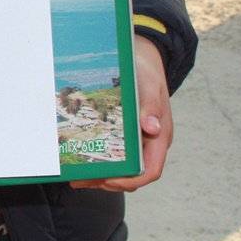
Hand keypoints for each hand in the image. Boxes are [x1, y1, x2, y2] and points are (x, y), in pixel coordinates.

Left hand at [71, 36, 171, 191]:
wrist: (143, 59)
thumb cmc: (147, 72)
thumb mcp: (148, 84)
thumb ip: (151, 106)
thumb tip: (152, 128)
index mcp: (160, 137)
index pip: (151, 170)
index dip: (131, 180)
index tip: (109, 180)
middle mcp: (151, 143)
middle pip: (134, 174)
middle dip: (110, 181)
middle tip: (84, 179)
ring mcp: (140, 141)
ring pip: (124, 168)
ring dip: (103, 176)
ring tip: (79, 177)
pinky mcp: (129, 135)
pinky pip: (117, 154)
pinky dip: (102, 161)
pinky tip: (84, 161)